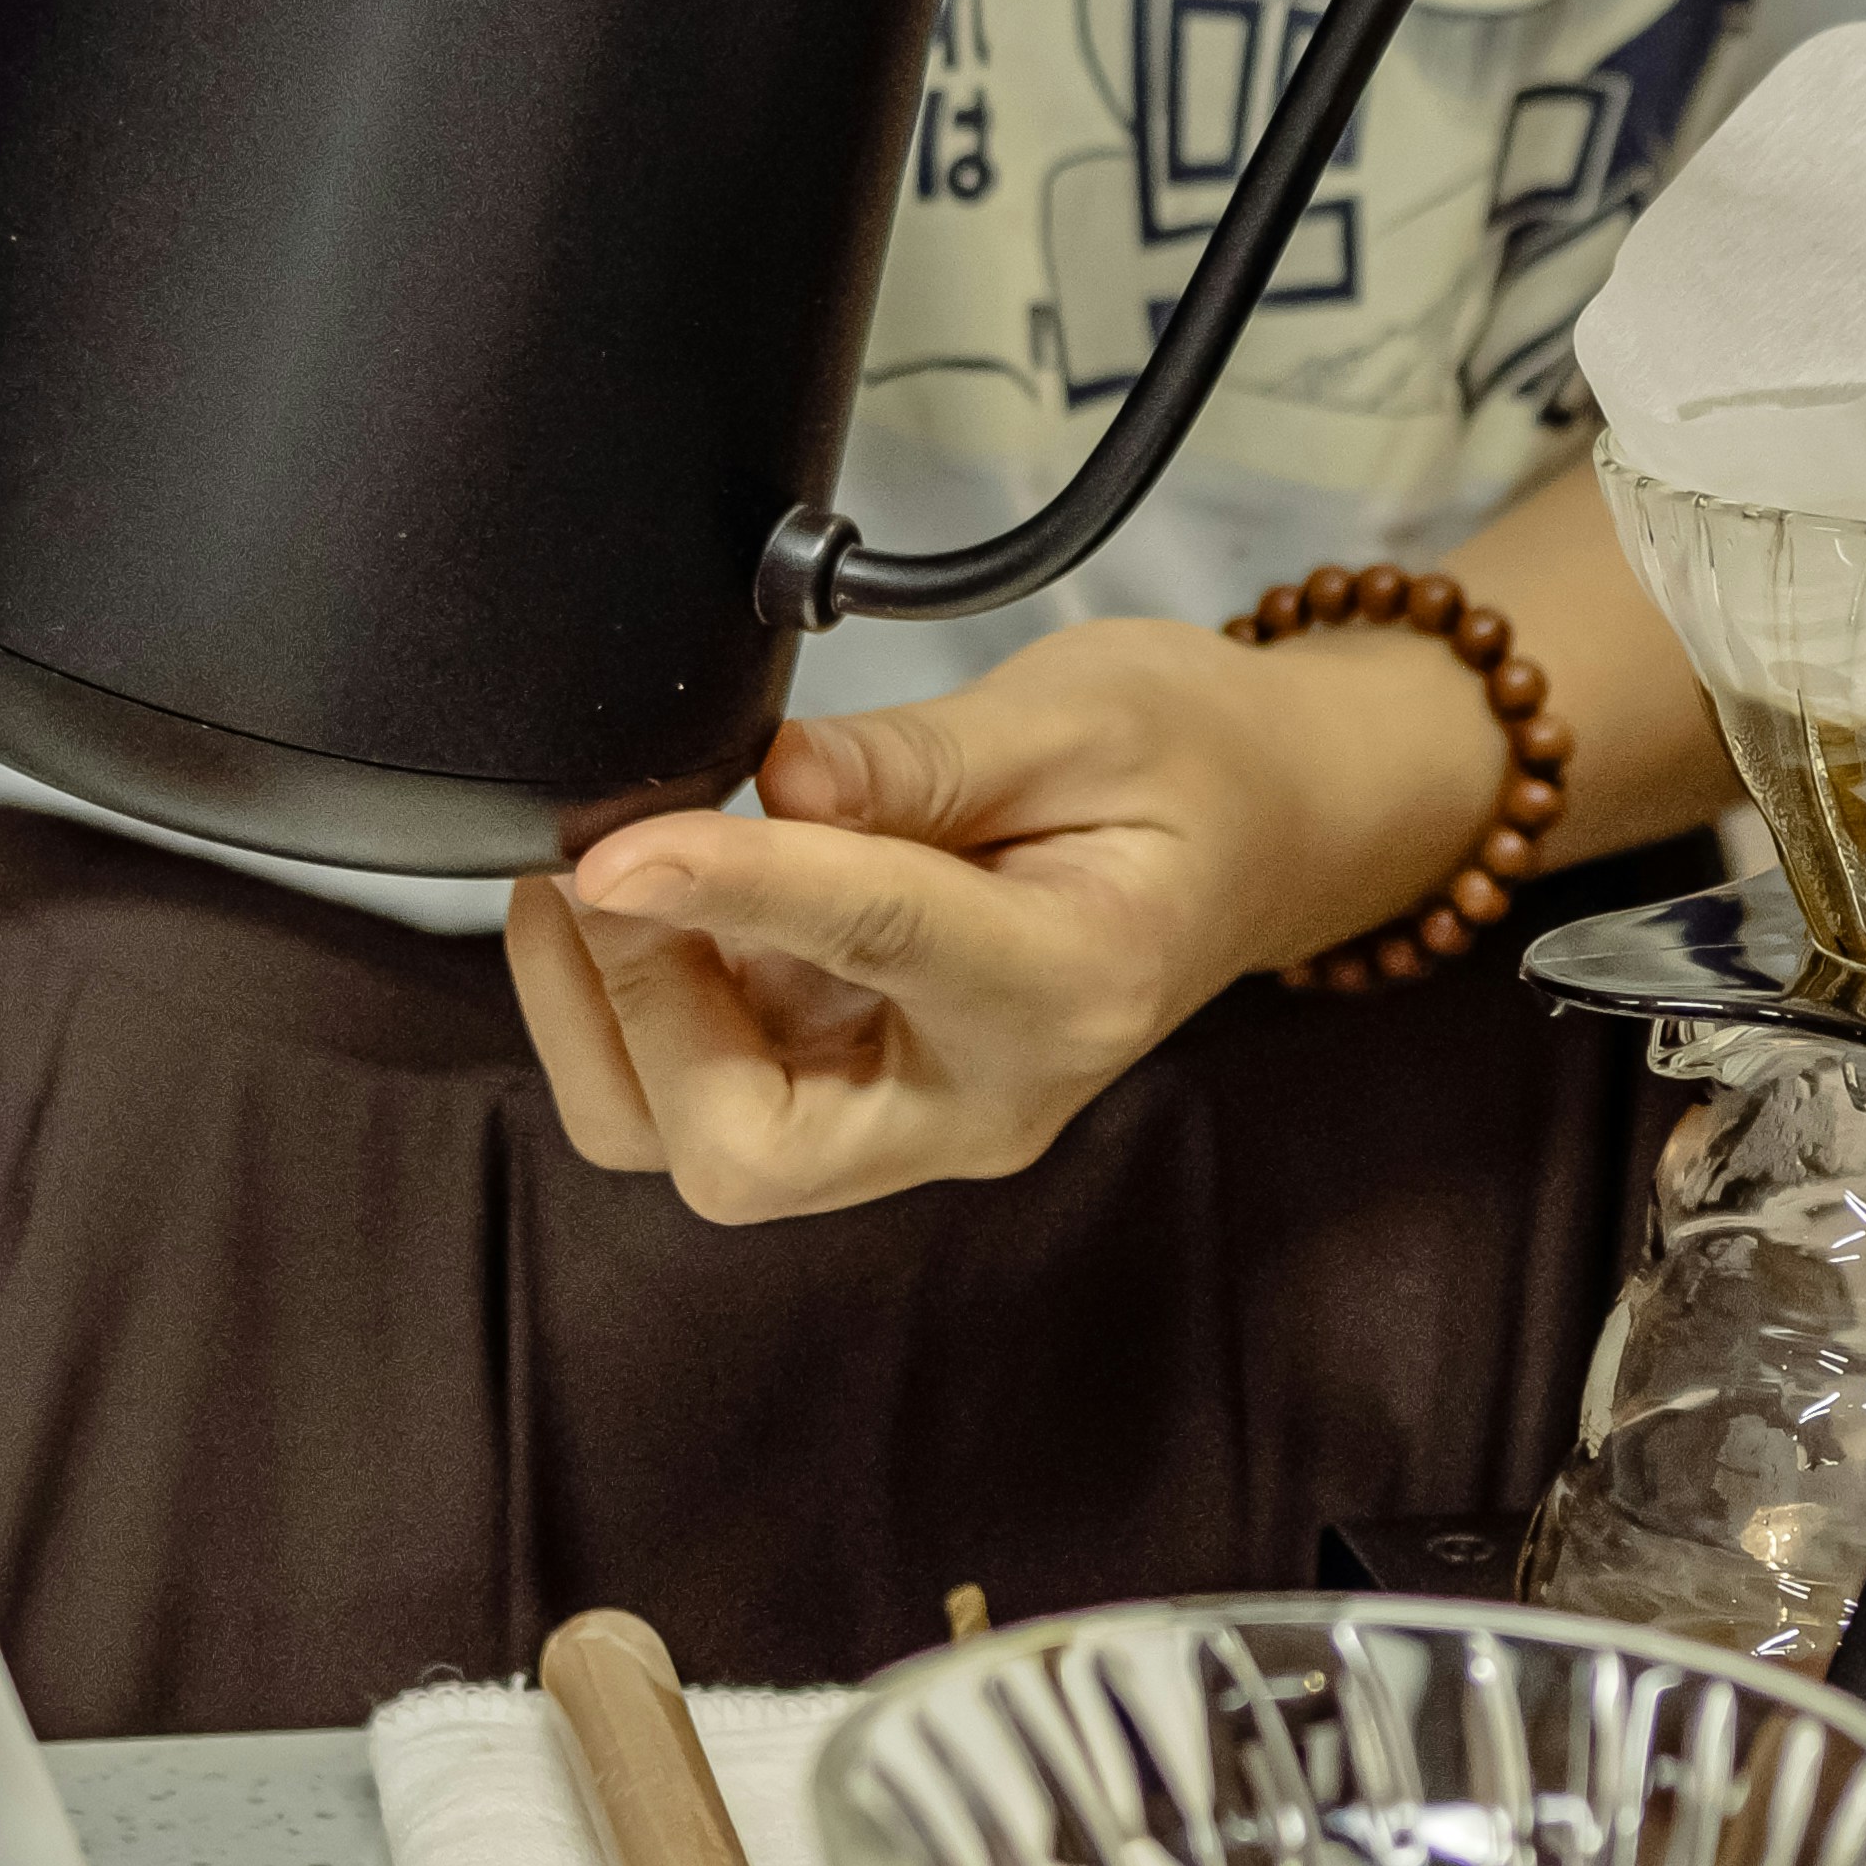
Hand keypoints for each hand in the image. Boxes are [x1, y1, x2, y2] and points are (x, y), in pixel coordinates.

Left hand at [505, 613, 1521, 1223]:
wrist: (1266, 832)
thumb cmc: (1194, 763)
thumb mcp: (1086, 713)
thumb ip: (924, 755)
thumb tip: (775, 778)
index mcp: (1072, 985)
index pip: (875, 942)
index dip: (729, 889)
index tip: (614, 851)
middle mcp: (984, 1095)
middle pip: (748, 1152)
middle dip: (642, 1017)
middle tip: (599, 862)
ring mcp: (916, 1116)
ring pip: (700, 1147)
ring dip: (610, 1025)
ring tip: (600, 873)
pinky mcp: (864, 1098)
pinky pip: (707, 1104)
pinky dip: (636, 1016)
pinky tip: (646, 902)